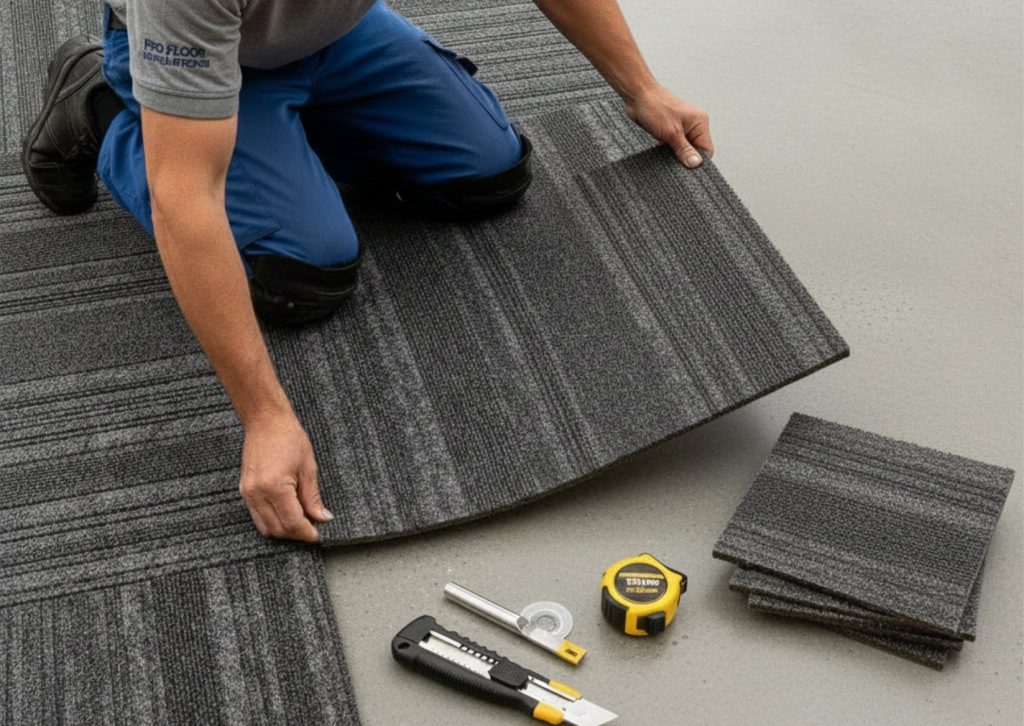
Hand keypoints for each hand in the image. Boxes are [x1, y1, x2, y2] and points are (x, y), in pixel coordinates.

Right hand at [238, 411, 332, 541]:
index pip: (292, 522)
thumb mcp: (308, 468)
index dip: (307, 533)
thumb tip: (322, 518)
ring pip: (265, 527)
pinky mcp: (244, 491)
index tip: (317, 535)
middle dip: (296, 533)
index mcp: (275, 487)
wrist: (265, 421)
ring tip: (300, 520)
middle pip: (277, 529)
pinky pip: (257, 516)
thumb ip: (313, 498)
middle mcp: (257, 493)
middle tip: (312, 527)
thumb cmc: (288, 438)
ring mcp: (247, 493)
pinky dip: (272, 520)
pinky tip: (286, 512)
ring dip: (283, 529)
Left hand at [625, 84, 713, 168]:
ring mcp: (682, 127)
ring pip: (684, 149)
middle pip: (696, 150)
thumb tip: (696, 164)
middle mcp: (693, 125)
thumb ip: (684, 149)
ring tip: (667, 158)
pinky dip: (670, 151)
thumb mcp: (671, 132)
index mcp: (699, 122)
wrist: (637, 95)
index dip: (699, 162)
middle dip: (687, 159)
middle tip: (676, 167)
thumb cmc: (654, 106)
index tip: (688, 172)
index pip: (706, 149)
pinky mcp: (671, 130)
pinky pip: (675, 146)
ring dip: (677, 156)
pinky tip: (662, 154)